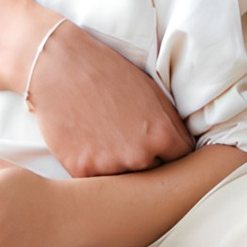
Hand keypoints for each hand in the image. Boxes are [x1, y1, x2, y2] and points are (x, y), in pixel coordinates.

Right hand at [24, 16, 190, 175]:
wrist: (59, 66)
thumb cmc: (107, 72)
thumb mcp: (152, 91)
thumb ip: (172, 125)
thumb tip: (187, 148)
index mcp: (161, 135)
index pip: (178, 160)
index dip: (167, 151)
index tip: (154, 143)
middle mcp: (138, 156)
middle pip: (150, 173)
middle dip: (142, 160)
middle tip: (123, 136)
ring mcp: (109, 166)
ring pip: (122, 179)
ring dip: (115, 165)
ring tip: (102, 136)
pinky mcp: (80, 170)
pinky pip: (93, 180)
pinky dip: (91, 165)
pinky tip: (85, 142)